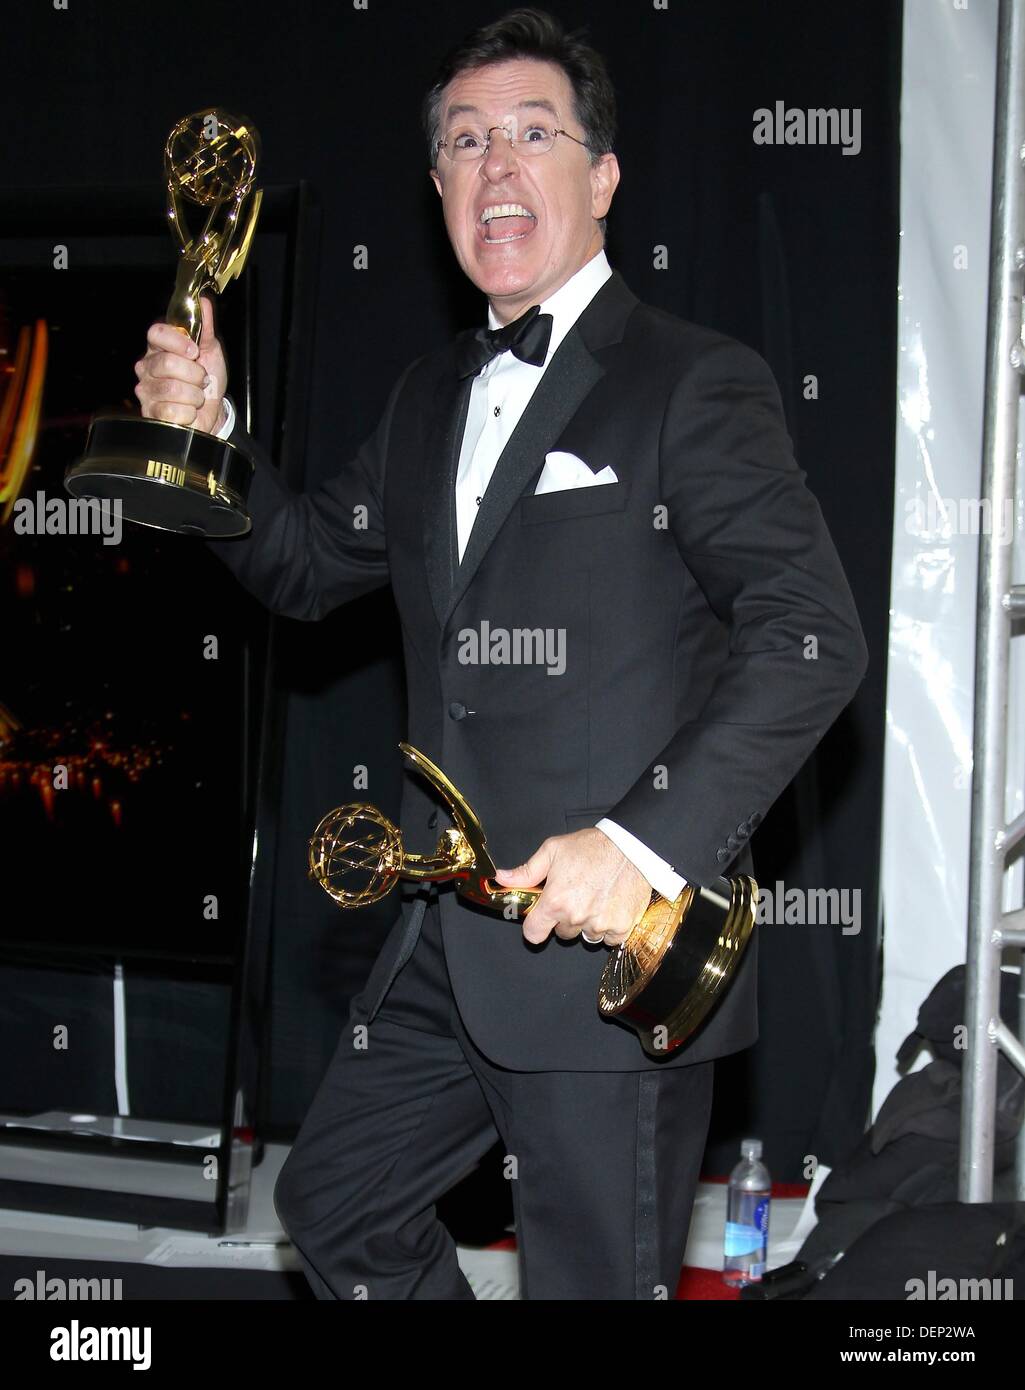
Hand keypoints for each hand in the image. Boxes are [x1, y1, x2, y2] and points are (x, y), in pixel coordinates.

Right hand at [134, 294, 226, 433]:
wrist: (212, 413)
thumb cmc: (207, 382)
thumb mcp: (210, 351)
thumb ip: (205, 328)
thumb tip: (203, 302)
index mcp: (159, 347)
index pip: (156, 333)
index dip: (178, 342)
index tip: (194, 352)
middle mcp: (147, 367)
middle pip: (168, 363)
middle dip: (194, 374)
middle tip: (200, 380)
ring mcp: (147, 391)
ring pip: (172, 389)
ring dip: (194, 396)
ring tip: (195, 396)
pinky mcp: (151, 414)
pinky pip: (172, 412)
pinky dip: (188, 413)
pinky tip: (188, 411)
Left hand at [493, 828, 652, 947]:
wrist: (631, 846)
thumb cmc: (591, 847)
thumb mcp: (552, 851)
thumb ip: (526, 871)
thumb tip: (501, 879)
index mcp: (555, 902)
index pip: (533, 934)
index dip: (534, 927)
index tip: (540, 920)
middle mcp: (576, 917)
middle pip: (562, 933)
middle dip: (565, 919)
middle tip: (576, 896)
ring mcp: (600, 925)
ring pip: (586, 936)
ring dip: (588, 924)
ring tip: (596, 899)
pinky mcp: (621, 927)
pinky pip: (609, 939)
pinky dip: (609, 928)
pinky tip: (610, 906)